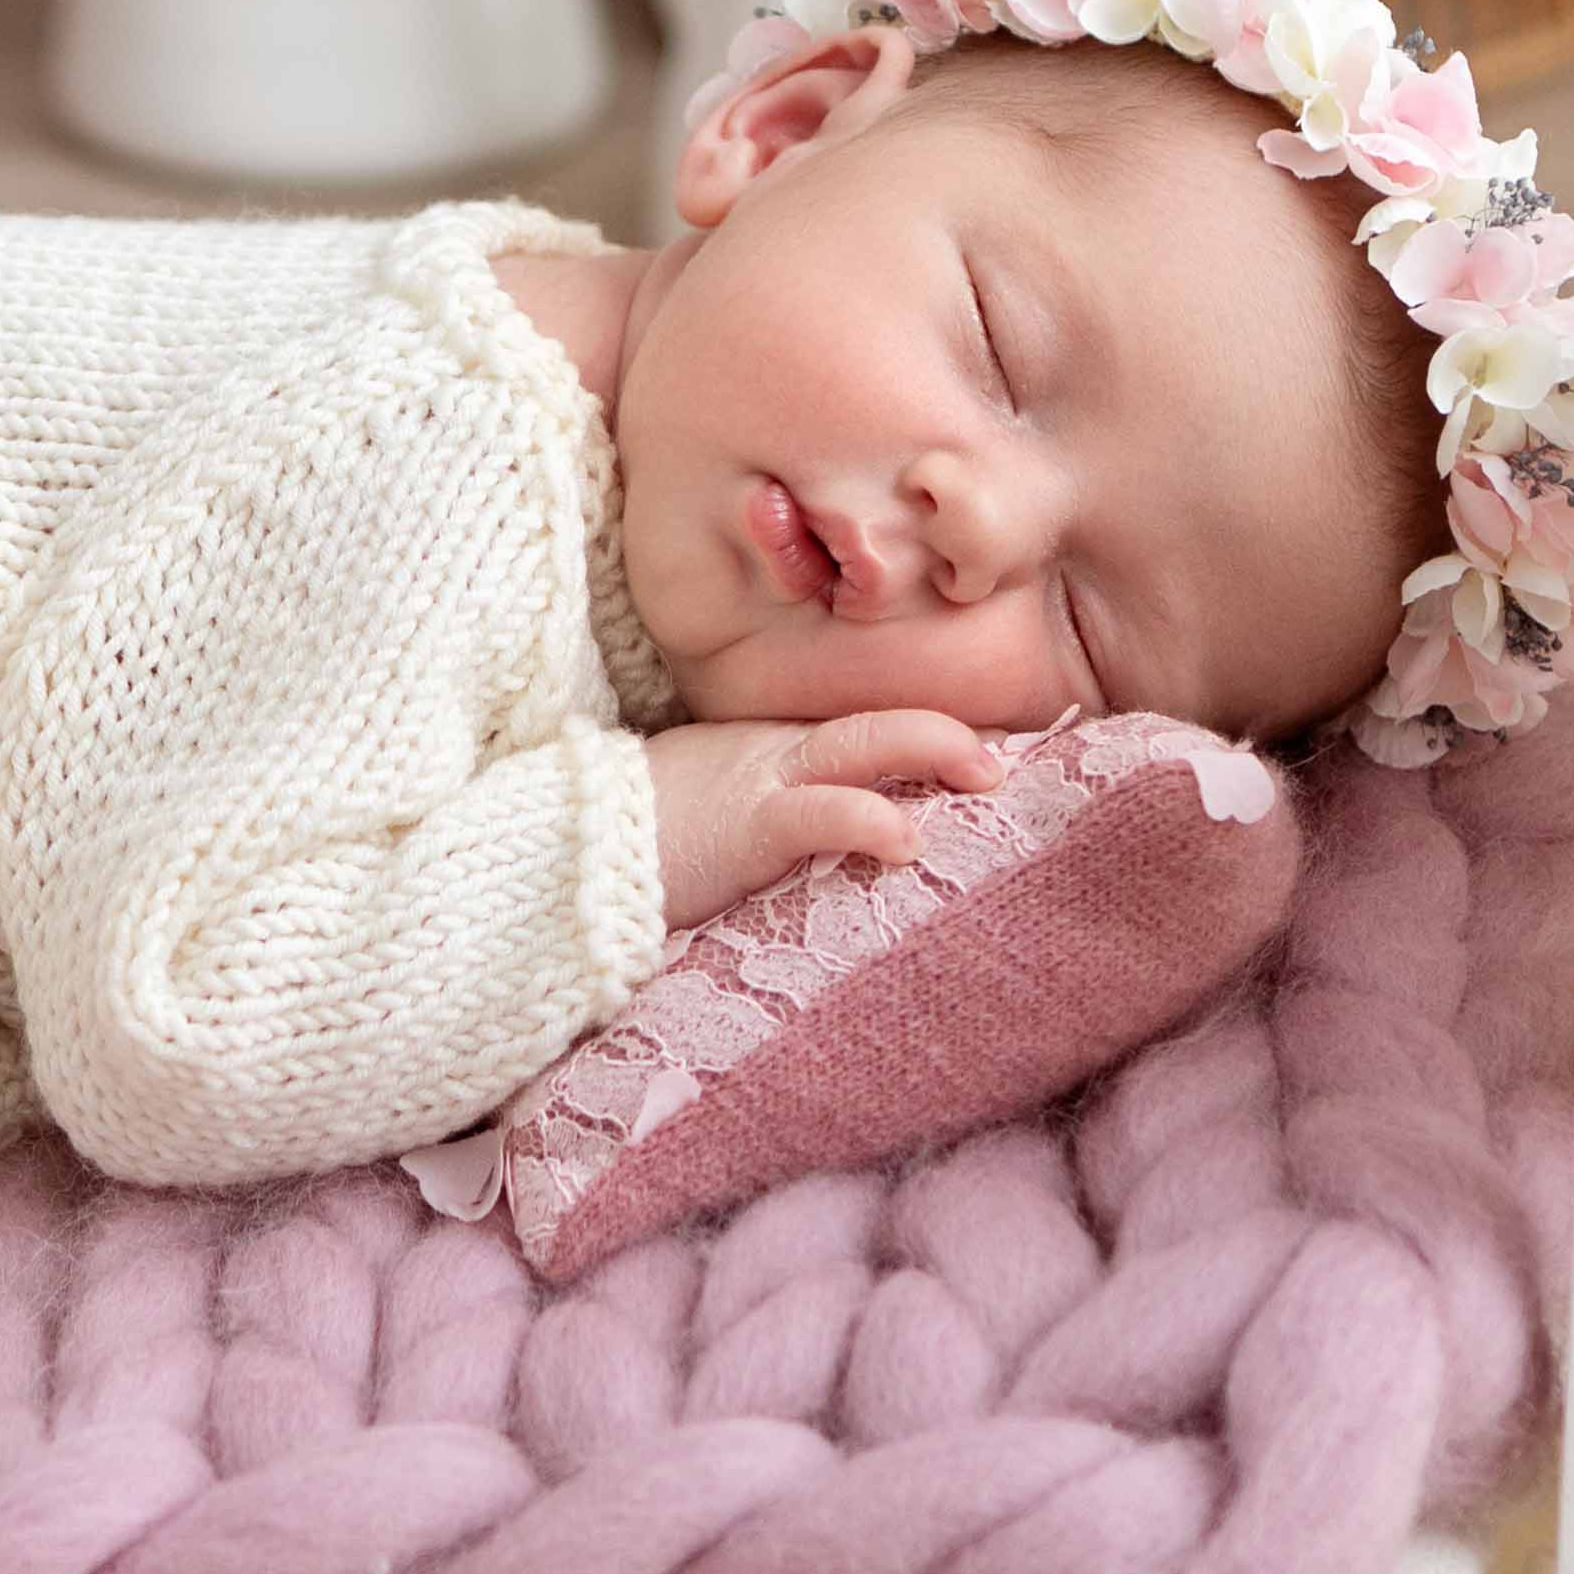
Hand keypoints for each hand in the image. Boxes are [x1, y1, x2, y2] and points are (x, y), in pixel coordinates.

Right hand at [643, 709, 1003, 931]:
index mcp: (773, 750)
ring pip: (863, 744)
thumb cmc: (638, 844)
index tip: (995, 746)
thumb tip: (841, 846)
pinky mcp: (746, 825)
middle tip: (1011, 752)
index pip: (862, 729)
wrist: (561, 852)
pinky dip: (870, 819)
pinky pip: (819, 812)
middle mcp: (776, 752)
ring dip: (934, 750)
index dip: (929, 734)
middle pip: (876, 720)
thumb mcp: (719, 816)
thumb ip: (779, 817)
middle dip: (949, 731)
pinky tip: (908, 839)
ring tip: (989, 773)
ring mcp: (761, 780)